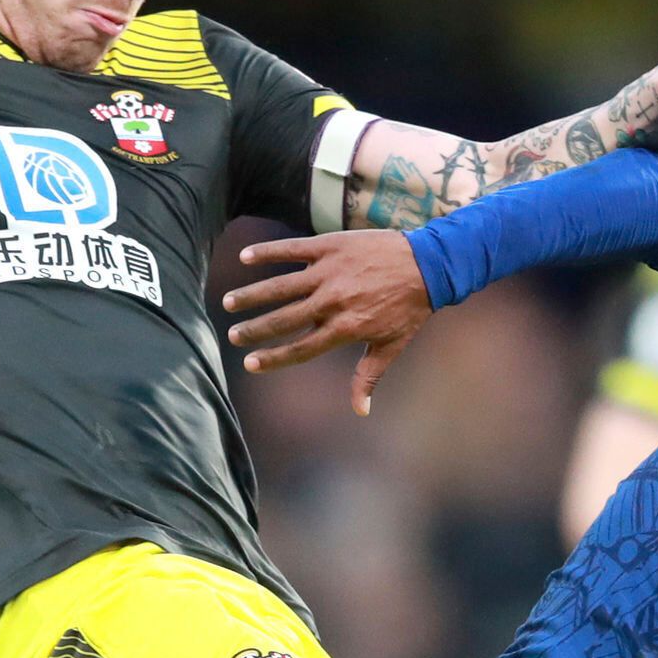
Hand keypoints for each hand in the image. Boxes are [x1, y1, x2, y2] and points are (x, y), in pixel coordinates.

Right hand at [224, 230, 434, 416]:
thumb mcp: (391, 345)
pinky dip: (268, 252)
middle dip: (254, 330)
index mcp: (345, 328)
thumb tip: (361, 411)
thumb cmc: (409, 308)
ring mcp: (330, 272)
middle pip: (284, 319)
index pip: (300, 348)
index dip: (274, 358)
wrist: (428, 264)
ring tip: (229, 303)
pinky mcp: (330, 246)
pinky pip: (292, 249)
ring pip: (281, 285)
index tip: (250, 363)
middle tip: (232, 335)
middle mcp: (332, 302)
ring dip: (252, 295)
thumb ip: (369, 376)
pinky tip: (245, 256)